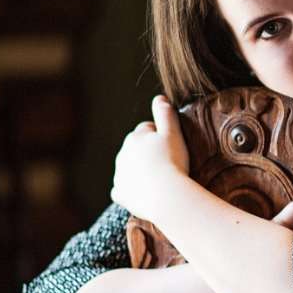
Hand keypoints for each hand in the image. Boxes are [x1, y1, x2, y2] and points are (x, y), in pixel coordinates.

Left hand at [110, 95, 191, 220]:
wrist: (165, 195)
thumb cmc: (172, 162)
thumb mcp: (173, 134)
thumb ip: (165, 114)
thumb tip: (159, 97)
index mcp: (135, 137)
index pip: (146, 129)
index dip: (160, 136)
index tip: (171, 146)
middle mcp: (122, 154)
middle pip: (136, 149)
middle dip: (147, 153)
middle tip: (167, 163)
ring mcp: (119, 174)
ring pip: (129, 168)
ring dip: (140, 170)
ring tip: (159, 178)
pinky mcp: (119, 193)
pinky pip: (123, 189)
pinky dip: (131, 190)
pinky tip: (144, 193)